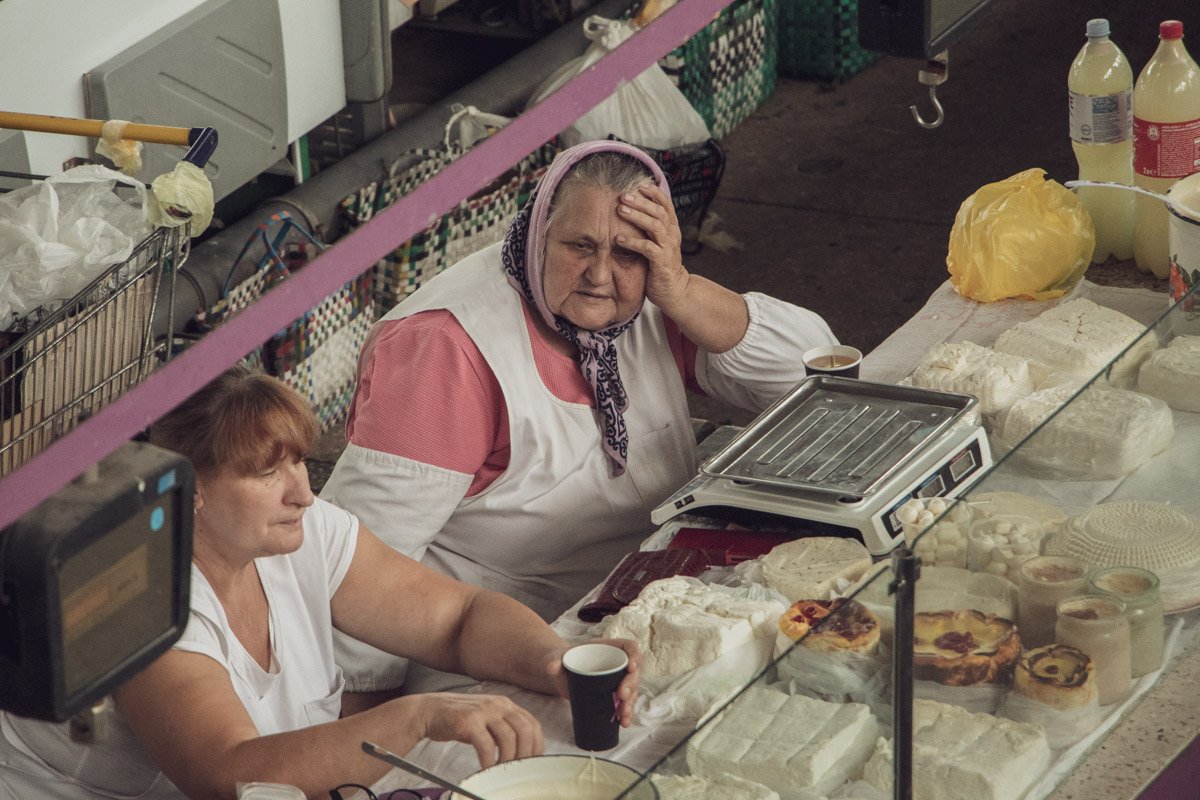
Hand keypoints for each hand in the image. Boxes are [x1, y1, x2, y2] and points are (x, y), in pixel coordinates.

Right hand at [413, 692, 544, 767]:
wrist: (429, 710)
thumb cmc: (460, 720)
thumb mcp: (487, 719)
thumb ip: (504, 729)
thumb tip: (522, 753)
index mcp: (506, 704)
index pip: (532, 724)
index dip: (536, 746)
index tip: (532, 763)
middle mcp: (498, 704)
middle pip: (525, 730)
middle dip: (525, 755)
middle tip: (517, 770)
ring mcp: (483, 711)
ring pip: (508, 737)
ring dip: (508, 760)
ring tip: (501, 771)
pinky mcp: (468, 721)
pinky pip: (486, 744)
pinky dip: (489, 760)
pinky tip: (486, 768)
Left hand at [546, 638, 641, 727]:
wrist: (562, 674)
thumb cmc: (565, 661)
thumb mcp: (560, 658)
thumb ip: (555, 661)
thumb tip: (552, 667)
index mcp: (609, 648)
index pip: (630, 647)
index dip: (635, 655)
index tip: (631, 667)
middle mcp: (618, 664)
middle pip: (634, 672)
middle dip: (631, 685)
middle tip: (622, 696)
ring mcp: (618, 681)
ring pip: (633, 691)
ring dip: (630, 703)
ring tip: (623, 715)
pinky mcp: (614, 696)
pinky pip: (625, 704)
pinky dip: (626, 714)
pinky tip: (623, 723)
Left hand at [616, 185, 689, 313]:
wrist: (674, 291)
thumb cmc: (660, 266)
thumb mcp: (657, 243)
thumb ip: (649, 228)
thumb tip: (631, 210)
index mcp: (672, 228)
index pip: (666, 204)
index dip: (653, 193)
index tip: (639, 185)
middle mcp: (672, 235)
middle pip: (659, 211)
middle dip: (641, 201)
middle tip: (623, 195)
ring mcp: (668, 248)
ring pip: (655, 226)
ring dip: (637, 216)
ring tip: (620, 210)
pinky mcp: (661, 262)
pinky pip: (647, 248)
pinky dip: (633, 242)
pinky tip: (619, 239)